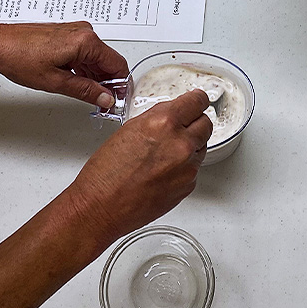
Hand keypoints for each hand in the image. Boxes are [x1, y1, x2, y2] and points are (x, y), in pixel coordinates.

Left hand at [0, 21, 128, 106]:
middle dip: (109, 83)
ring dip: (96, 77)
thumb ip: (85, 91)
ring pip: (96, 58)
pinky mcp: (67, 35)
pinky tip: (80, 83)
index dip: (121, 85)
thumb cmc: (18, 57)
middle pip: (108, 61)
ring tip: (91, 97)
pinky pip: (85, 53)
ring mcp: (75, 32)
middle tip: (105, 104)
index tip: (119, 100)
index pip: (117, 65)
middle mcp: (84, 32)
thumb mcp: (55, 82)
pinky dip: (85, 69)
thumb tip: (105, 98)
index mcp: (86, 41)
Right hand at [67, 89, 212, 244]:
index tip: (198, 101)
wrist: (100, 207)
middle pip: (206, 124)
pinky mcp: (188, 186)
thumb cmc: (107, 172)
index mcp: (165, 123)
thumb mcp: (130, 129)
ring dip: (189, 146)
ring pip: (201, 147)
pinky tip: (163, 171)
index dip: (197, 100)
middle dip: (195, 123)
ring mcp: (187, 167)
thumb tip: (175, 111)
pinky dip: (184, 167)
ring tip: (164, 154)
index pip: (197, 101)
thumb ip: (158, 117)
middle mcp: (180, 144)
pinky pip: (194, 168)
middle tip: (181, 127)